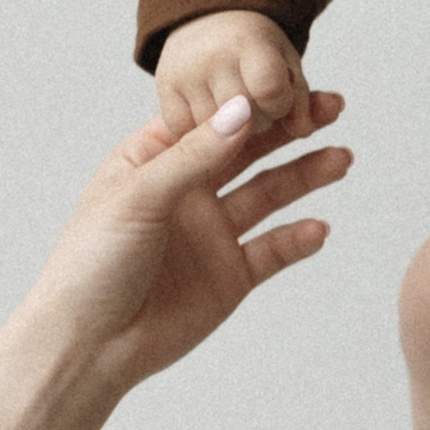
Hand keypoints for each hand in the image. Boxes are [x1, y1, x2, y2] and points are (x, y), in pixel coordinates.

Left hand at [31, 89, 350, 394]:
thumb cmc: (92, 264)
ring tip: (341, 159)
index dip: (250, 101)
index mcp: (153, 162)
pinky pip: (272, 250)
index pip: (211, 120)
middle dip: (289, 131)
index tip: (288, 84)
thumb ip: (193, 155)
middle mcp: (187, 192)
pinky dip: (297, 239)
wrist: (89, 345)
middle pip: (247, 152)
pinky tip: (319, 228)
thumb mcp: (138, 196)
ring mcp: (210, 234)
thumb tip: (242, 109)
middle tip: (329, 109)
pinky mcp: (229, 276)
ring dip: (304, 176)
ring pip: (268, 196)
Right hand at [154, 9, 308, 133]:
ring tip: (233, 109)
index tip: (277, 97)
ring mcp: (185, 72)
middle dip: (258, 119)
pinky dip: (202, 132)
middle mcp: (211, 55)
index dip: (280, 102)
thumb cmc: (256, 50)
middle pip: (245, 117)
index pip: (270, 88)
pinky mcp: (164, 88)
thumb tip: (302, 131)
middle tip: (255, 102)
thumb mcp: (287, 65)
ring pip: (215, 132)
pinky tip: (211, 116)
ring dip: (230, 132)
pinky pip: (187, 131)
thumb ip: (303, 101)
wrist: (208, 20)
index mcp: (249, 42)